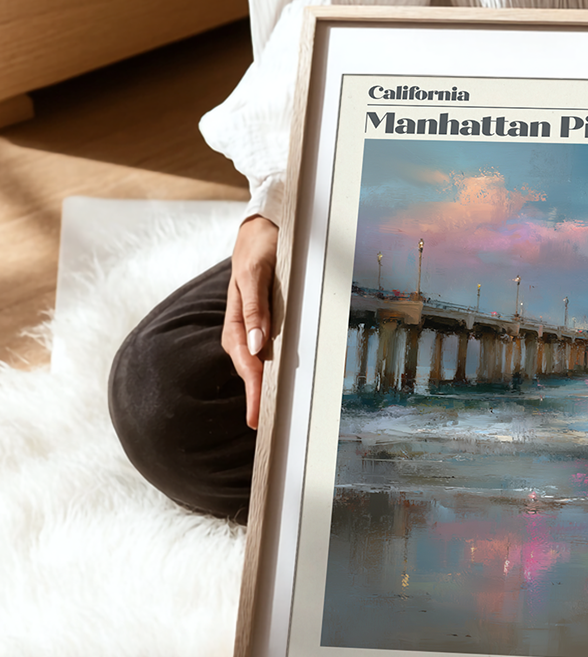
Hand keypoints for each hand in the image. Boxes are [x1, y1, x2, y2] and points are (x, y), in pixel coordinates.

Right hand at [222, 215, 278, 429]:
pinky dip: (273, 370)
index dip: (252, 390)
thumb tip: (256, 345)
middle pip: (251, 369)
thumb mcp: (257, 271)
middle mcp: (245, 327)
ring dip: (263, 387)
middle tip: (265, 428)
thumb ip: (255, 305)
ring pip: (259, 363)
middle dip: (257, 397)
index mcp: (238, 318)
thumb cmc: (260, 246)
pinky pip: (269, 352)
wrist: (263, 227)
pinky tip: (281, 384)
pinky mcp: (267, 322)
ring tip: (272, 415)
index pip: (246, 362)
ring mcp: (256, 326)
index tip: (256, 416)